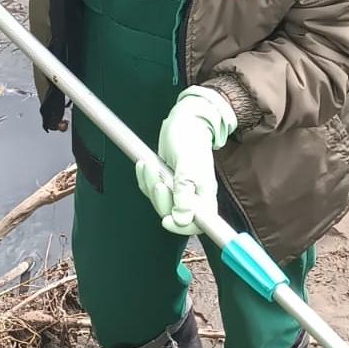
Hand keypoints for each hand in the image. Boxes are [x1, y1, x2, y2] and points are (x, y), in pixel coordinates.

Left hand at [135, 87, 235, 234]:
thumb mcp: (188, 164)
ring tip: (149, 166)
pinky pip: (151, 190)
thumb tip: (182, 218)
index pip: (198, 223)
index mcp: (204, 194)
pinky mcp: (166, 181)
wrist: (184, 120)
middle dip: (160, 200)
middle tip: (158, 182)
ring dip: (150, 185)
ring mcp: (178, 189)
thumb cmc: (190, 138)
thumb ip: (185, 191)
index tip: (167, 220)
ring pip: (160, 202)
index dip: (182, 227)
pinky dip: (144, 179)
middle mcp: (192, 195)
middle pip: (174, 215)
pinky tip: (144, 164)